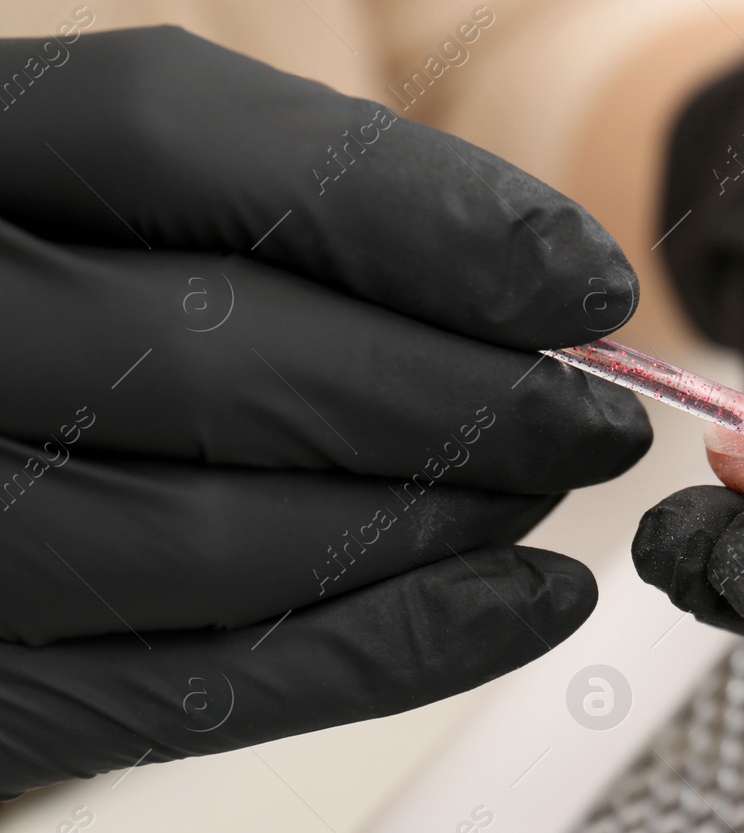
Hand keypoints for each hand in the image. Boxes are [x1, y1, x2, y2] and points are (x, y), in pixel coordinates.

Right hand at [0, 26, 650, 798]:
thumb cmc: (32, 296)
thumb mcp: (89, 195)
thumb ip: (273, 206)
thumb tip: (535, 280)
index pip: (181, 143)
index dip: (420, 214)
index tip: (583, 279)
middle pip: (222, 354)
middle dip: (465, 395)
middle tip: (598, 414)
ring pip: (224, 540)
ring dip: (442, 522)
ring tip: (548, 490)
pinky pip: (198, 688)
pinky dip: (394, 651)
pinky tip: (520, 607)